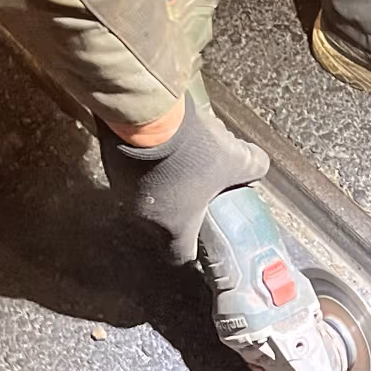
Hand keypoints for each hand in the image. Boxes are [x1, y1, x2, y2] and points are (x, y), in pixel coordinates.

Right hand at [99, 102, 269, 266]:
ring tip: (180, 157)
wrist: (146, 115)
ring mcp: (123, 190)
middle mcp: (143, 216)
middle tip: (198, 187)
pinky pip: (131, 170)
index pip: (181, 255)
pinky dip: (146, 162)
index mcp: (173, 226)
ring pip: (146, 194)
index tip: (202, 236)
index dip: (194, 248)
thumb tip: (258, 164)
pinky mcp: (111, 164)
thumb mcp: (235, 158)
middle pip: (164, 221)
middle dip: (182, 206)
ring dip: (162, 182)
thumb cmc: (191, 150)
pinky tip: (161, 141)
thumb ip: (253, 166)